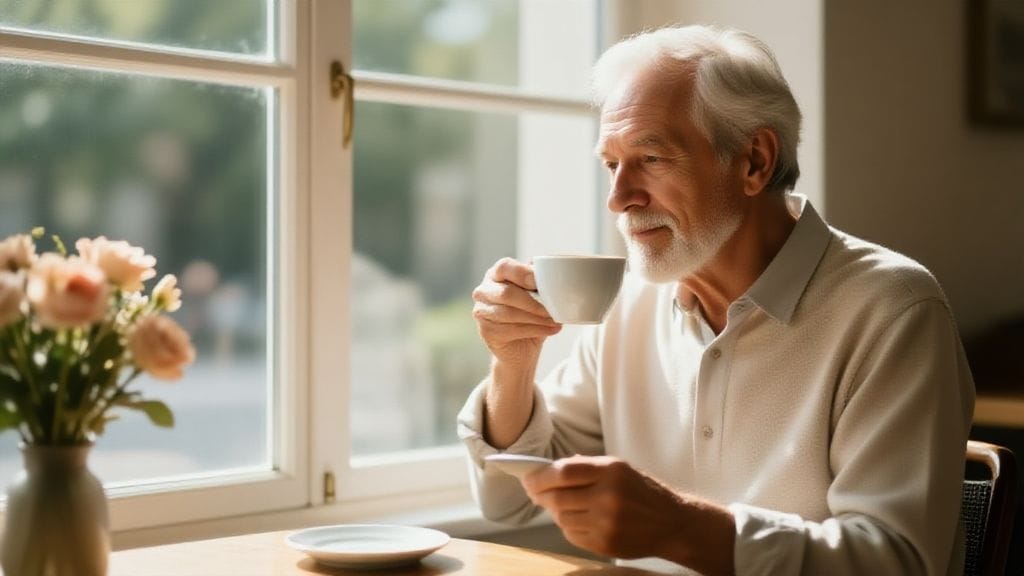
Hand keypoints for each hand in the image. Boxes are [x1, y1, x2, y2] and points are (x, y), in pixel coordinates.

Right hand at [472, 257, 560, 367]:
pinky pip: (512, 329)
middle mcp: (484, 290)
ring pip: (510, 313)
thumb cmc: (529, 312)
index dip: (522, 273)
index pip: (504, 267)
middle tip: (553, 309)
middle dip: (533, 302)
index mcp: (496, 274)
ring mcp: (482, 311)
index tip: (539, 282)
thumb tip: (550, 269)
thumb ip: (539, 280)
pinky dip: (535, 330)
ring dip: (537, 318)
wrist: (522, 346)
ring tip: (555, 320)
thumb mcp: (536, 293)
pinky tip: (550, 329)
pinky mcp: (486, 331)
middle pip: (506, 293)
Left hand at [522, 456, 734, 574]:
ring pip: (561, 518)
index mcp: (611, 471)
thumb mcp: (618, 467)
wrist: (672, 523)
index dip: (539, 476)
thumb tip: (547, 471)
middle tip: (535, 492)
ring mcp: (606, 523)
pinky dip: (568, 526)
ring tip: (563, 505)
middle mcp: (608, 497)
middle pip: (557, 497)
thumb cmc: (641, 491)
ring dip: (556, 511)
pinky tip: (578, 519)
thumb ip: (585, 467)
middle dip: (541, 495)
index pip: (563, 472)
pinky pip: (571, 535)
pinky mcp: (604, 544)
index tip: (527, 478)